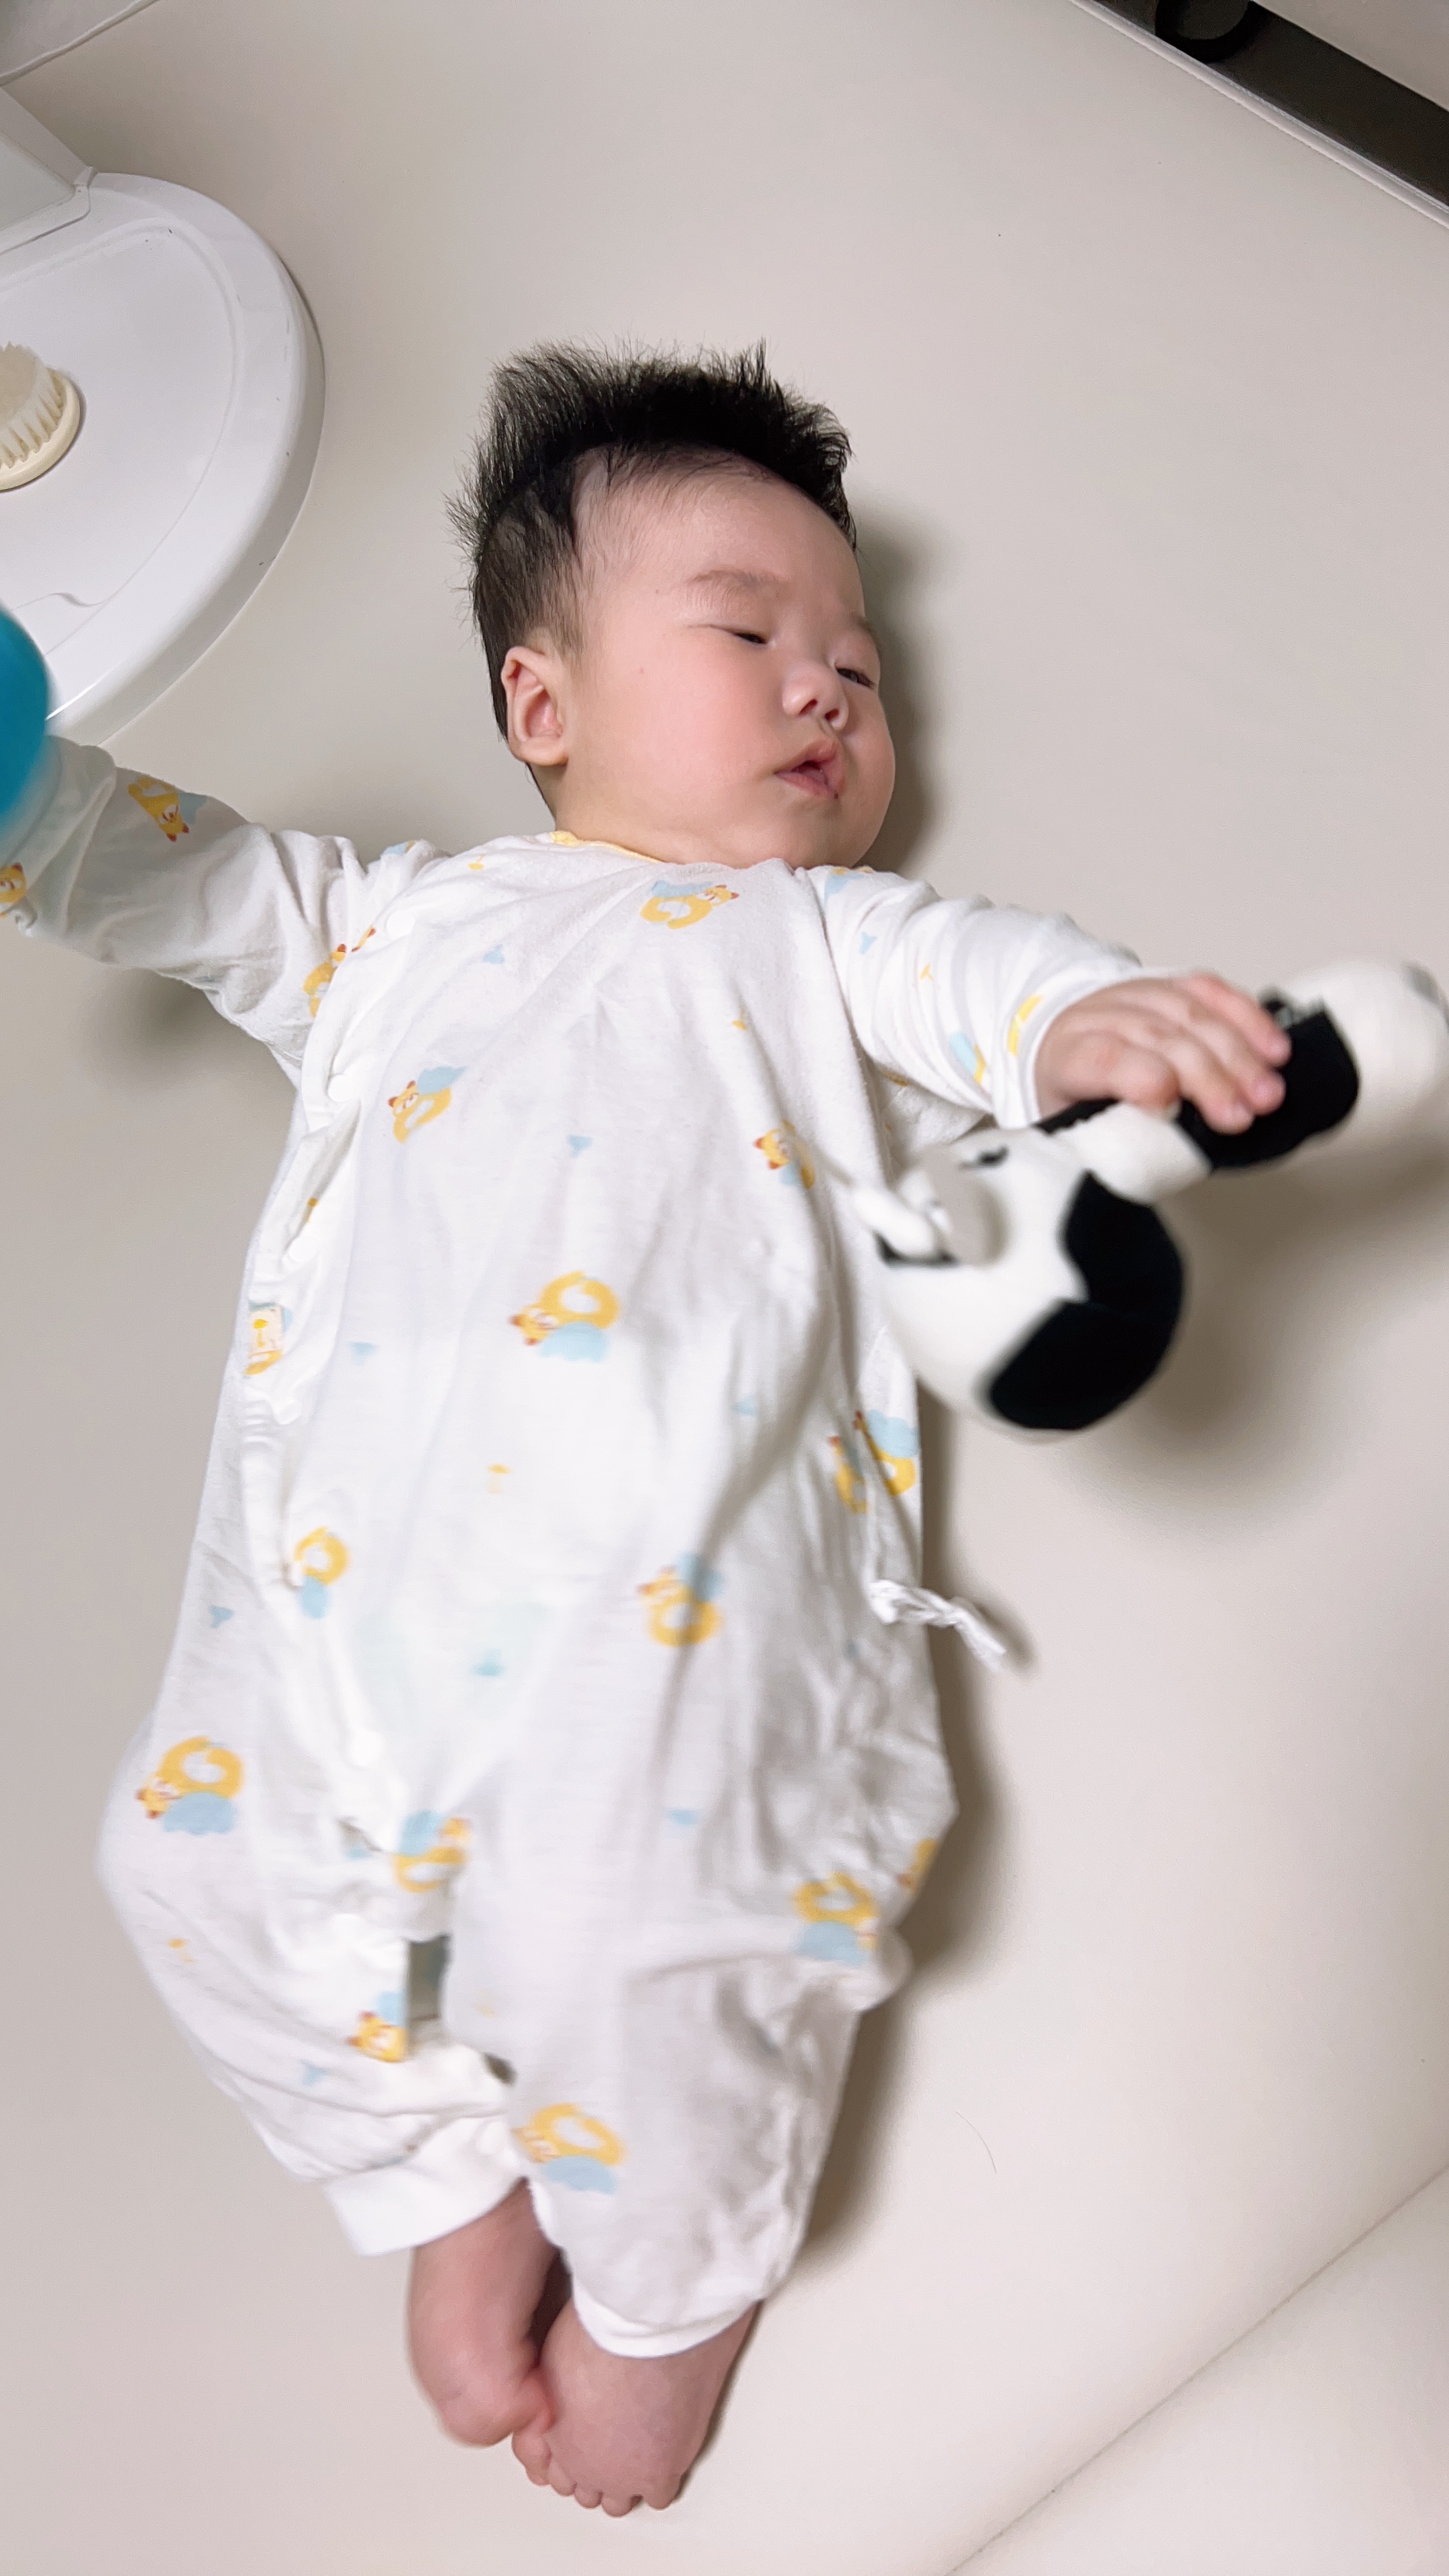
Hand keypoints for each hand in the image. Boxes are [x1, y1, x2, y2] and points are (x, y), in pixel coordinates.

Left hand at [1033, 973, 1289, 1133]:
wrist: (1065, 1047)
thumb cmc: (1077, 1098)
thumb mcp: (1078, 1129)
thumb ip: (1115, 1139)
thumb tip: (1168, 1158)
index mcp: (1065, 1056)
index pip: (1102, 1058)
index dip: (1141, 1078)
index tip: (1172, 1108)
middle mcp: (1098, 1016)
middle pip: (1158, 1036)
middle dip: (1207, 1076)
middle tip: (1240, 1116)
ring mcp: (1136, 993)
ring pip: (1190, 1013)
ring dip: (1237, 1053)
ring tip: (1267, 1092)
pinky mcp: (1170, 983)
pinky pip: (1212, 992)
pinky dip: (1247, 1019)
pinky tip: (1272, 1048)